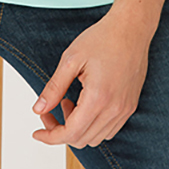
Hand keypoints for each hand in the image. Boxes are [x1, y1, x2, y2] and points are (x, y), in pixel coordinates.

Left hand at [32, 11, 150, 148]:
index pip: (71, 133)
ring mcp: (125, 109)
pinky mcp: (130, 106)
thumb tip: (38, 109)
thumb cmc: (103, 39)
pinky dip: (92, 125)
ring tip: (70, 102)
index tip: (38, 132)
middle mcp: (115, 109)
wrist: (131, 28)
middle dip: (60, 130)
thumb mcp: (71, 60)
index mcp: (98, 98)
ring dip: (77, 128)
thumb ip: (54, 88)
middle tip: (50, 110)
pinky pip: (109, 129)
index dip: (51, 136)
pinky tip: (85, 104)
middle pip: (82, 139)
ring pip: (96, 138)